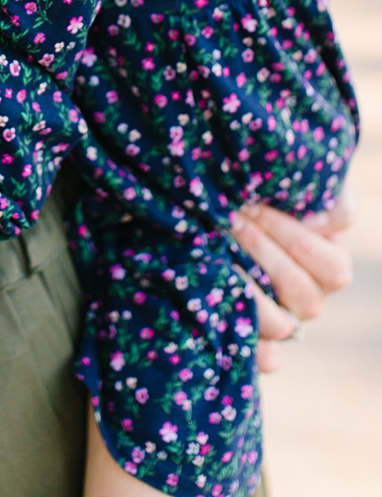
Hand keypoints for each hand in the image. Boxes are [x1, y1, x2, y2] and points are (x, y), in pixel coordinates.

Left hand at [232, 187, 354, 371]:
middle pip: (298, 288)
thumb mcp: (308, 193)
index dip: (288, 234)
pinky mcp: (261, 342)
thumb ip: (334, 200)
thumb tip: (320, 220)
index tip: (252, 204)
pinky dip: (255, 350)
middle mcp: (313, 299)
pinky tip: (234, 323)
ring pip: (280, 323)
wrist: (229, 219)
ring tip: (217, 251)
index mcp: (333, 266)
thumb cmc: (273, 200)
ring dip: (248, 290)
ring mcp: (288, 323)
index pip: (329, 265)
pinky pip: (266, 359)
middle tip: (229, 219)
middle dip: (259, 249)